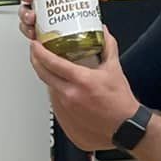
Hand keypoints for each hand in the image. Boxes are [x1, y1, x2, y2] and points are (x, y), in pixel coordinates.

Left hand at [22, 0, 138, 153]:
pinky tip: (65, 91)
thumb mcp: (114, 70)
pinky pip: (55, 104)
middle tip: (36, 53)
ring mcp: (65, 110)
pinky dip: (57, 95)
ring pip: (49, 90)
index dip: (39, 51)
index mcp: (81, 81)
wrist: (125, 127)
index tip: (35, 45)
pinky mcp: (64, 122)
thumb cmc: (120, 103)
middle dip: (36, 61)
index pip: (52, 62)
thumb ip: (108, 47)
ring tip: (55, 73)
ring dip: (49, 79)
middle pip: (43, 75)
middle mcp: (70, 96)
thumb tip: (104, 33)